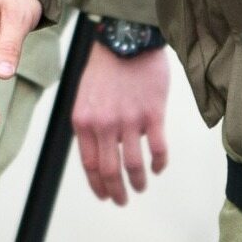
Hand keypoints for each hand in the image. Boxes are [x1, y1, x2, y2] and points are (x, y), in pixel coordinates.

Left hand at [73, 41, 170, 204]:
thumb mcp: (84, 97)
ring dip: (138, 182)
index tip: (105, 196)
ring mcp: (129, 121)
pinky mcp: (152, 114)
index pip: (89, 165)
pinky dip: (158, 163)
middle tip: (123, 201)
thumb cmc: (105, 67)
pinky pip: (157, 149)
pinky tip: (158, 168)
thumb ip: (89, 125)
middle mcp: (104, 125)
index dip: (98, 186)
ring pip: (133, 165)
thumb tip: (98, 153)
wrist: (127, 40)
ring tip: (141, 187)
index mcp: (83, 122)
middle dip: (116, 192)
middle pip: (110, 171)